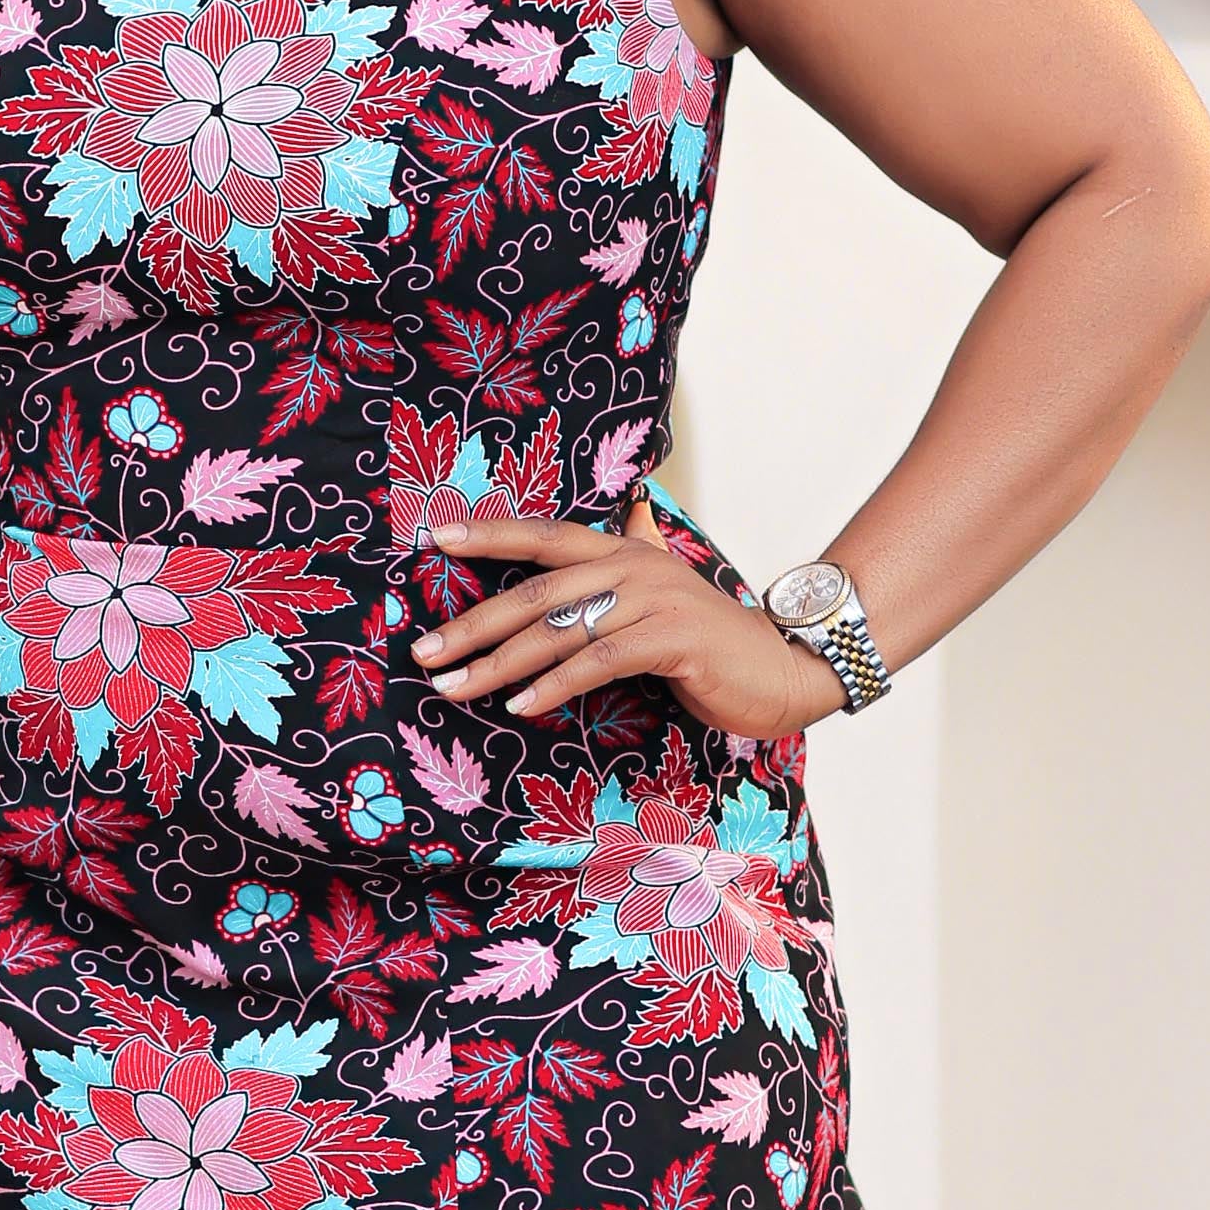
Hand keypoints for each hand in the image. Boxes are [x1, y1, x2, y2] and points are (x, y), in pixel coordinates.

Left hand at [410, 499, 847, 739]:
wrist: (785, 668)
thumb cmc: (711, 642)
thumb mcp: (664, 593)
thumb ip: (638, 553)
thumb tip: (632, 504)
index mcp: (625, 550)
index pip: (545, 535)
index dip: (490, 534)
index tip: (434, 538)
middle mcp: (634, 566)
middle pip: (536, 591)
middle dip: (473, 623)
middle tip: (425, 652)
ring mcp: (654, 600)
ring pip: (559, 631)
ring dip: (499, 664)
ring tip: (455, 688)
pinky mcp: (671, 640)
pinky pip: (598, 661)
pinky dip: (554, 686)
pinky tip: (520, 705)